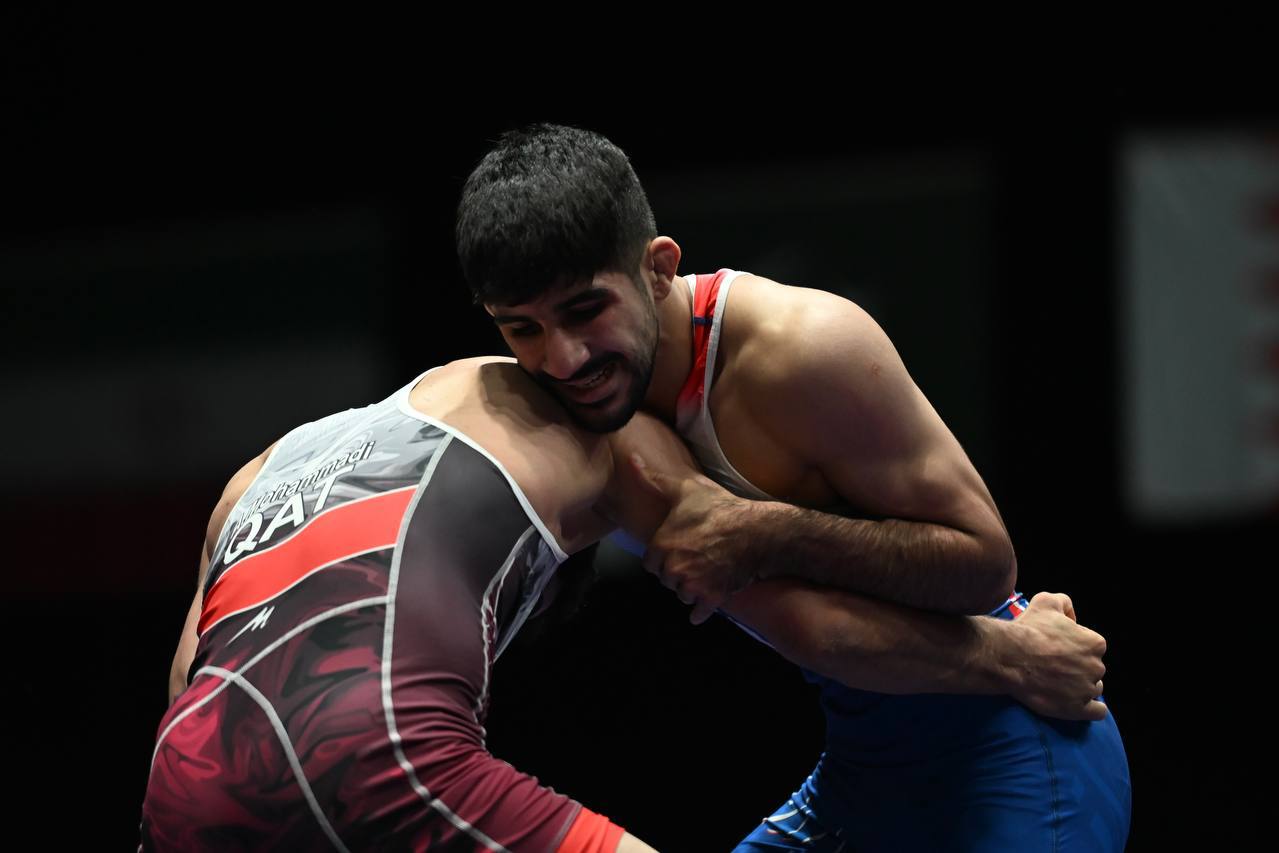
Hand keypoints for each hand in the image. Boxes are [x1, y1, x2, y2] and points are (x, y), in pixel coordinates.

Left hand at [631, 453, 755, 623]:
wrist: (756, 531)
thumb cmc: (719, 508)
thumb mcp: (685, 490)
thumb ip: (653, 479)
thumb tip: (631, 460)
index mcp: (661, 546)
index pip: (650, 563)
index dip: (663, 556)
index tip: (678, 548)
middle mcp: (673, 569)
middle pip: (666, 580)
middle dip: (677, 572)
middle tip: (695, 556)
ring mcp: (692, 586)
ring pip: (681, 595)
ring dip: (690, 587)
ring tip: (707, 569)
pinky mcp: (710, 599)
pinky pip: (697, 614)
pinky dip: (701, 610)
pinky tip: (706, 600)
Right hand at [999, 592, 1108, 720]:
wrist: (1008, 657)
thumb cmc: (1028, 629)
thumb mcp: (1046, 601)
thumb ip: (1065, 603)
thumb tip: (1072, 618)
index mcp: (1094, 643)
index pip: (1092, 647)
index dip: (1075, 647)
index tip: (1058, 649)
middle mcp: (1096, 666)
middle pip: (1093, 668)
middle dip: (1078, 667)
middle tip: (1054, 666)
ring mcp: (1087, 689)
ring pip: (1093, 688)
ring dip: (1081, 686)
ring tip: (1059, 684)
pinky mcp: (1078, 709)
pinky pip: (1097, 711)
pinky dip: (1091, 708)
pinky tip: (1078, 703)